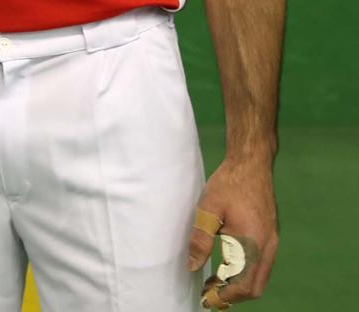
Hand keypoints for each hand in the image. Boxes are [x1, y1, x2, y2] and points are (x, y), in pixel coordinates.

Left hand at [187, 156, 278, 305]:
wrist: (252, 165)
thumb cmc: (229, 184)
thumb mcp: (208, 210)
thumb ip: (200, 240)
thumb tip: (192, 266)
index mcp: (252, 243)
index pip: (243, 284)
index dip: (224, 296)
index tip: (206, 299)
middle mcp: (267, 247)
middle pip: (255, 286)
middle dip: (232, 295)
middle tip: (208, 295)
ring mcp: (272, 242)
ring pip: (259, 277)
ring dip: (238, 285)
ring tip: (213, 284)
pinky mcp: (270, 236)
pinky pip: (261, 265)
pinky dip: (245, 273)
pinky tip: (226, 268)